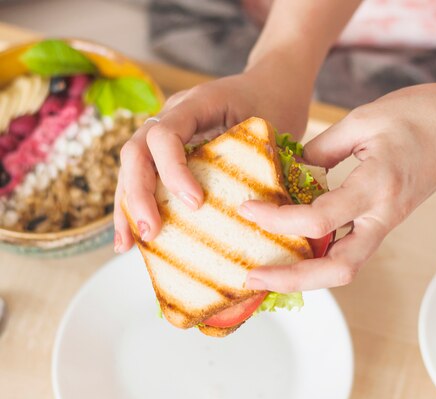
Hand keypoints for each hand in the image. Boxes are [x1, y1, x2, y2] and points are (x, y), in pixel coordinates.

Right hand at [113, 66, 311, 252]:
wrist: (272, 84)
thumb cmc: (275, 104)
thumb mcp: (272, 129)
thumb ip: (262, 161)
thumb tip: (258, 215)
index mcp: (197, 102)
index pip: (165, 134)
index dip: (173, 170)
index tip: (195, 202)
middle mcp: (173, 114)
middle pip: (137, 150)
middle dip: (139, 194)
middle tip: (151, 231)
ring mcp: (166, 130)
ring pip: (133, 166)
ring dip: (128, 205)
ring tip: (127, 245)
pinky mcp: (167, 150)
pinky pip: (144, 175)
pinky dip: (137, 203)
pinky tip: (132, 235)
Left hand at [241, 81, 435, 291]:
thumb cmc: (421, 113)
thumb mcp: (363, 120)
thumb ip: (323, 149)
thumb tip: (292, 172)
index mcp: (377, 185)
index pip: (319, 219)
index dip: (277, 219)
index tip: (247, 208)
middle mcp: (384, 214)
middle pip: (338, 269)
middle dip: (293, 278)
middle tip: (253, 275)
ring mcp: (388, 221)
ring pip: (346, 267)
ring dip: (306, 275)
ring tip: (269, 269)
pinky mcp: (387, 220)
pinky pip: (352, 249)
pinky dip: (321, 256)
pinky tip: (296, 247)